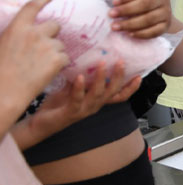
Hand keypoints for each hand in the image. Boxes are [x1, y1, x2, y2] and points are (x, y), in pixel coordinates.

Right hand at [0, 0, 67, 107]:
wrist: (5, 91)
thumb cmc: (0, 70)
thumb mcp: (2, 44)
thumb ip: (16, 35)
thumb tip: (23, 33)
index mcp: (17, 28)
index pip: (32, 7)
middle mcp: (34, 33)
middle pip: (55, 25)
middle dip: (52, 34)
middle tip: (44, 47)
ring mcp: (47, 45)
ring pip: (60, 44)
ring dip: (55, 52)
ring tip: (40, 66)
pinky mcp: (58, 59)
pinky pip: (65, 58)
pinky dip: (60, 65)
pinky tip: (47, 73)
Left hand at [27, 61, 141, 140]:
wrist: (40, 124)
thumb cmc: (56, 106)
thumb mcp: (71, 89)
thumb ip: (81, 78)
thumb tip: (86, 60)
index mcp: (97, 101)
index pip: (119, 96)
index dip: (131, 88)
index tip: (140, 75)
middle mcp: (94, 106)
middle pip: (112, 92)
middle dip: (119, 77)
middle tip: (121, 62)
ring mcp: (84, 110)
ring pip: (98, 94)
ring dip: (100, 78)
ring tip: (102, 64)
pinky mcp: (71, 113)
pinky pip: (78, 99)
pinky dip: (79, 88)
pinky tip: (79, 77)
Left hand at [110, 0, 171, 38]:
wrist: (162, 13)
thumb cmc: (144, 1)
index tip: (114, 2)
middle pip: (146, 4)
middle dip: (126, 10)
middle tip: (111, 15)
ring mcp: (166, 13)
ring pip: (149, 19)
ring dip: (130, 24)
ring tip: (116, 26)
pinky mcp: (166, 26)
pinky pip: (154, 31)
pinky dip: (141, 33)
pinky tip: (129, 34)